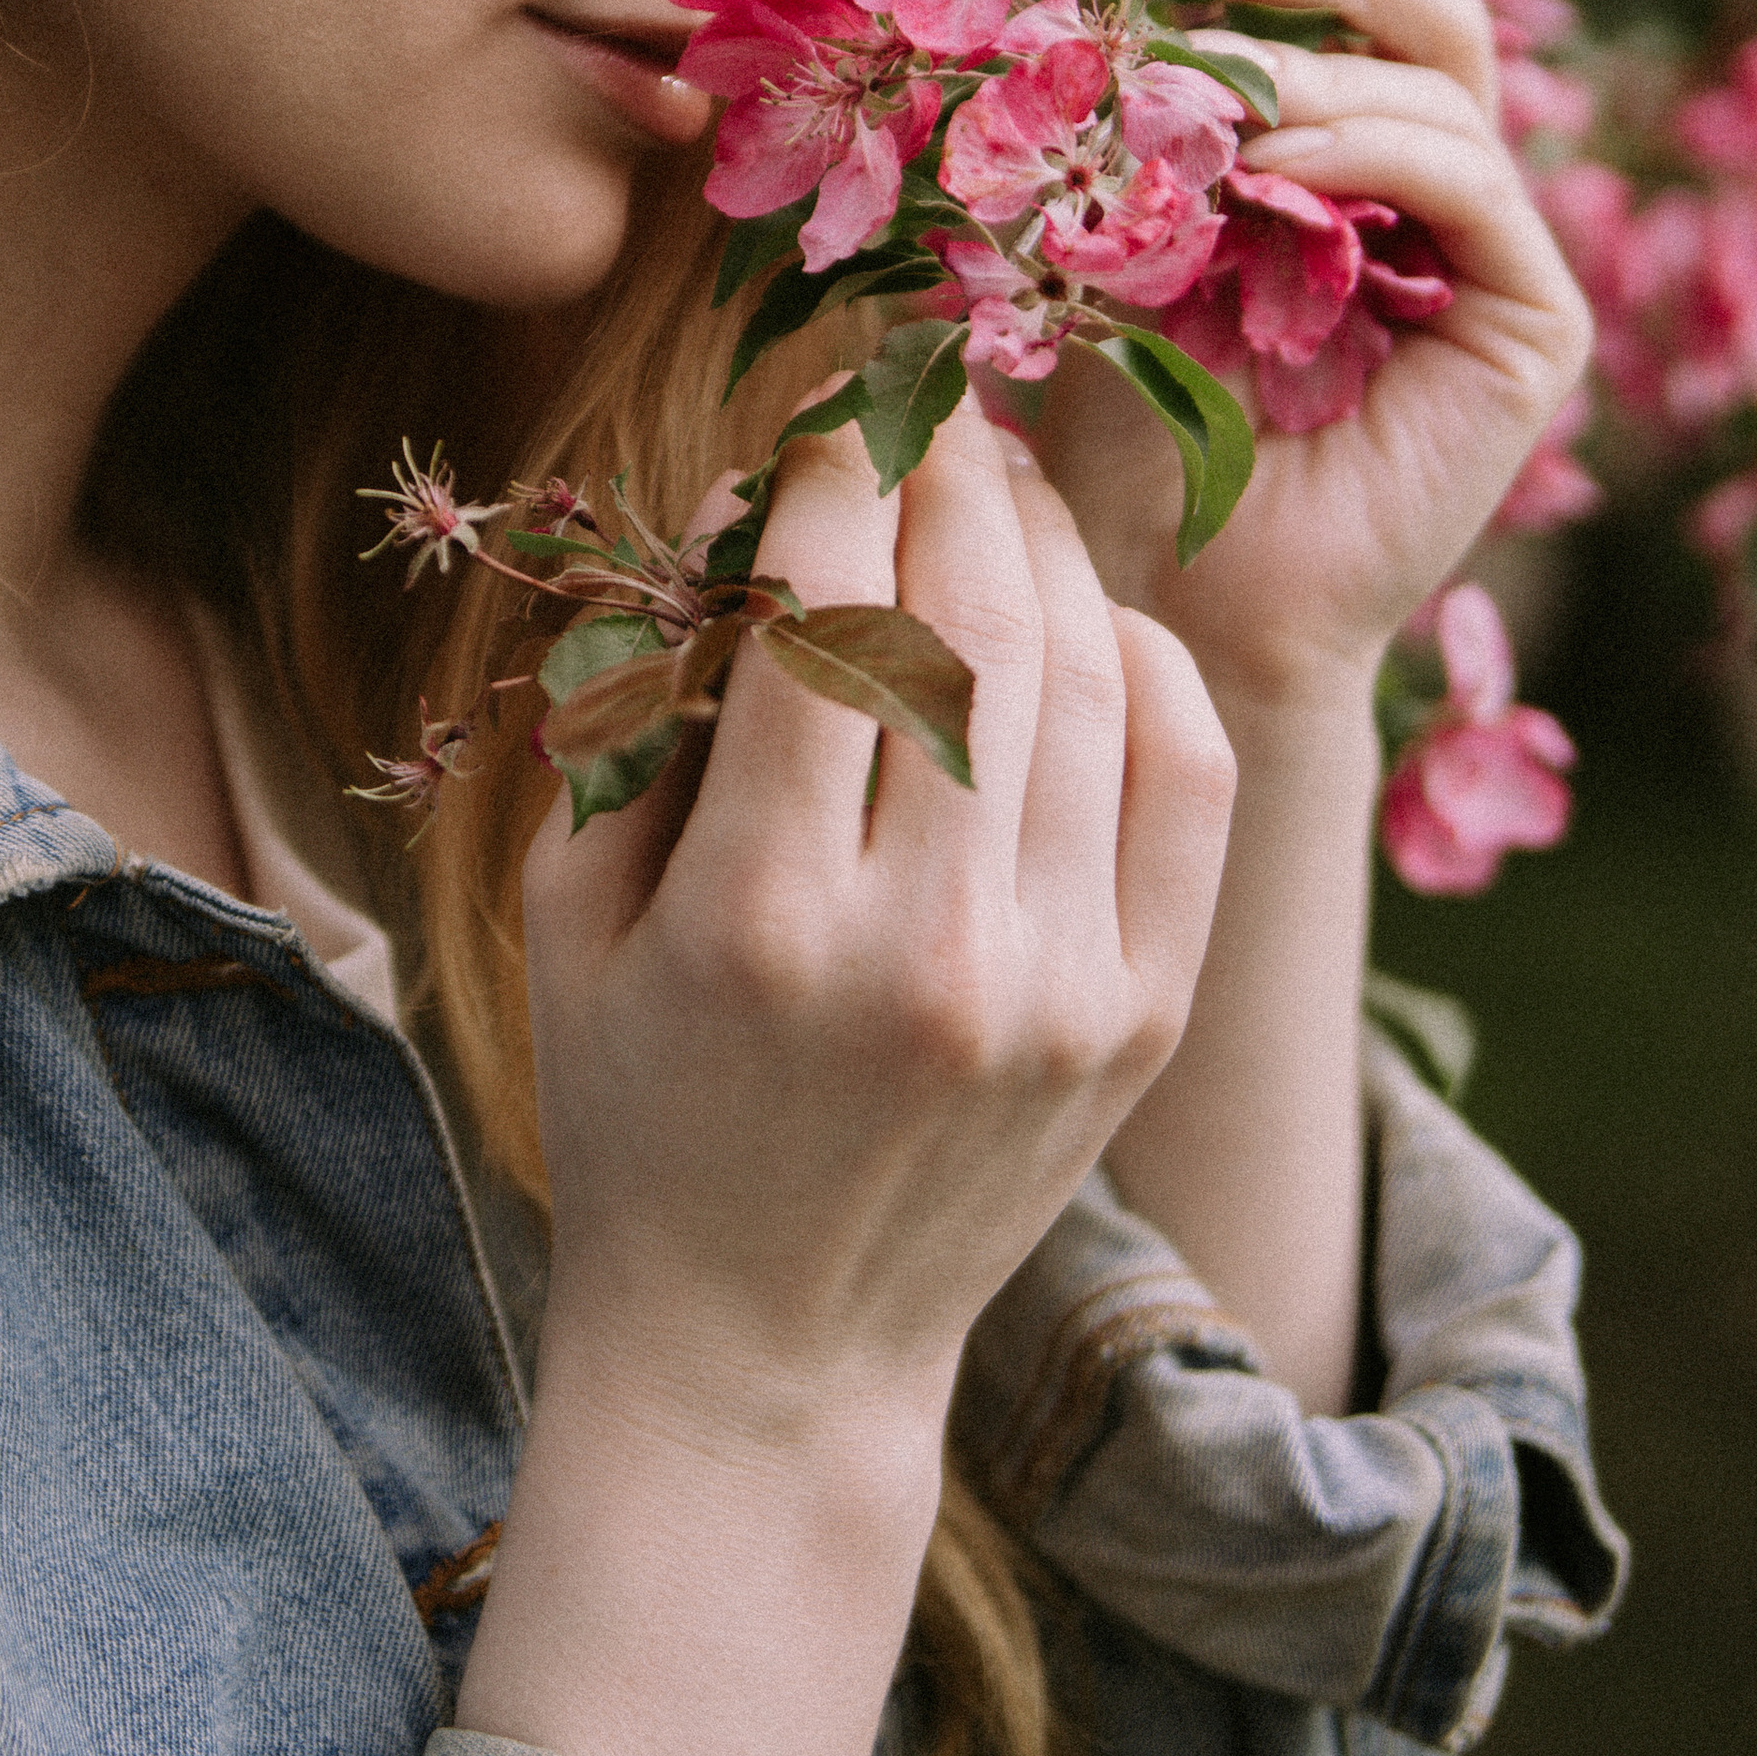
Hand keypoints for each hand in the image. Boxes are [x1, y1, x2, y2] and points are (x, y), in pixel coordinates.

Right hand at [518, 389, 1232, 1454]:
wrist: (770, 1351)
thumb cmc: (638, 1108)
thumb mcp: (572, 914)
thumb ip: (642, 713)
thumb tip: (748, 516)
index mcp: (755, 918)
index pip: (818, 612)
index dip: (827, 476)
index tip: (820, 417)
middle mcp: (924, 949)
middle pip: (971, 620)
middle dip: (949, 473)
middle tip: (929, 404)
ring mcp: (1059, 988)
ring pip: (1088, 678)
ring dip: (1047, 545)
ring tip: (1003, 483)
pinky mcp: (1143, 1018)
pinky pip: (1184, 780)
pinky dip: (1149, 667)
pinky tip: (1096, 622)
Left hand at [1032, 0, 1591, 709]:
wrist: (1160, 593)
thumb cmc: (1120, 421)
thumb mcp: (1127, 215)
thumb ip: (1182, 74)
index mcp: (1353, 162)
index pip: (1383, 8)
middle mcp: (1438, 201)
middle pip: (1440, 20)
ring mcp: (1493, 260)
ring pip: (1454, 89)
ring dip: (1334, 61)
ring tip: (1227, 73)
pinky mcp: (1529, 328)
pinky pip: (1475, 188)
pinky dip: (1377, 151)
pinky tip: (1283, 160)